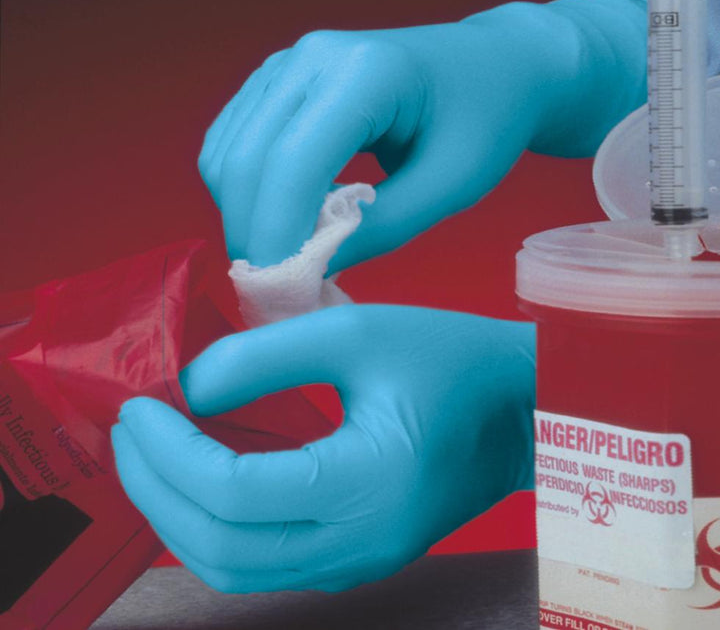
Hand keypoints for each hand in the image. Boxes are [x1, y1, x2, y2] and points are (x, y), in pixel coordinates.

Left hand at [111, 305, 534, 592]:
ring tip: (152, 456)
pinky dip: (218, 527)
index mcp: (366, 485)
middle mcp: (360, 545)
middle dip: (155, 490)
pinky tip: (203, 480)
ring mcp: (360, 563)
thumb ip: (261, 357)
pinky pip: (265, 562)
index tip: (138, 406)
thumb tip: (189, 390)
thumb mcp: (353, 333)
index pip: (233, 494)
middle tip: (130, 432)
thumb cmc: (448, 359)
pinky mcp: (359, 558)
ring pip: (236, 570)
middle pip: (221, 549)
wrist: (518, 409)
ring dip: (179, 516)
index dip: (168, 453)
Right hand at [198, 0, 645, 269]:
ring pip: (227, 156)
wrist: (490, 68)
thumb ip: (382, 227)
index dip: (278, 234)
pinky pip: (230, 147)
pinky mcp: (274, 83)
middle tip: (277, 294)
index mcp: (366, 72)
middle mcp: (311, 57)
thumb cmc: (485, 122)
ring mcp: (286, 65)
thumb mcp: (451, 184)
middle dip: (253, 237)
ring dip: (244, 219)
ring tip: (282, 262)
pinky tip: (281, 222)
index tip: (283, 293)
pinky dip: (244, 196)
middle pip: (247, 160)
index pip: (293, 162)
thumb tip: (312, 267)